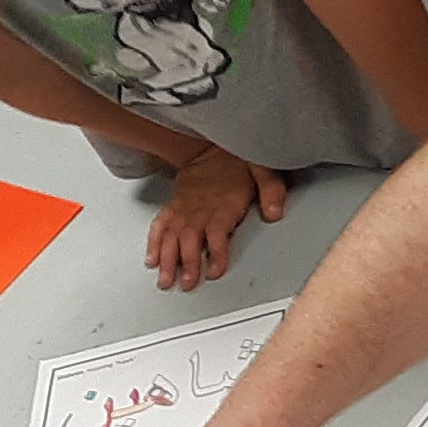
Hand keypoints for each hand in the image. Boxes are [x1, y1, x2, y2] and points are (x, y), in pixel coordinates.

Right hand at [148, 147, 287, 290]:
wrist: (212, 142)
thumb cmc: (237, 158)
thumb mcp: (262, 168)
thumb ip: (271, 190)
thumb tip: (275, 212)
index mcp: (223, 204)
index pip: (218, 233)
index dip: (216, 253)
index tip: (214, 271)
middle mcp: (201, 208)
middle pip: (191, 239)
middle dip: (187, 263)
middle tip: (186, 283)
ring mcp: (185, 207)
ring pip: (172, 236)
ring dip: (168, 259)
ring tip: (165, 280)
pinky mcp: (175, 205)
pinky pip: (160, 224)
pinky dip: (154, 242)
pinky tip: (152, 258)